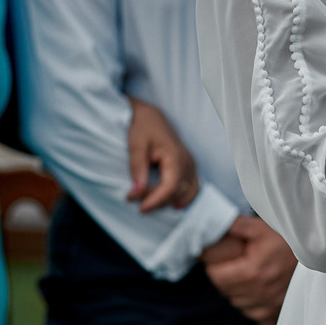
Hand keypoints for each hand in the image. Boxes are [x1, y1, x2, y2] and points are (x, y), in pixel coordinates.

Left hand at [126, 96, 198, 211]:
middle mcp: (187, 162)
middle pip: (176, 192)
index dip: (156, 200)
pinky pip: (192, 187)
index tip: (140, 209)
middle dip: (156, 200)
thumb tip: (137, 192)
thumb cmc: (143, 127)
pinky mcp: (189, 166)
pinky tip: (174, 205)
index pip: (170, 187)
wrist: (150, 115)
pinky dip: (185, 197)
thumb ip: (137, 168)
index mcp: (176, 156)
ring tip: (147, 201)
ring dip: (167, 201)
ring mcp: (191, 164)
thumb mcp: (136, 144)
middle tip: (133, 198)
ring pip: (184, 192)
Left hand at [202, 216, 296, 324]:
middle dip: (225, 278)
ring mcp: (270, 303)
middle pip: (227, 292)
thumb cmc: (286, 237)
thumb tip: (214, 224)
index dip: (214, 266)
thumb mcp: (259, 227)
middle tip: (233, 264)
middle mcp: (261, 292)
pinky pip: (258, 319)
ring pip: (240, 305)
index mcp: (252, 272)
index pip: (217, 278)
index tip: (219, 259)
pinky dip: (255, 307)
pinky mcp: (279, 310)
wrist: (314, 248)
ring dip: (238, 293)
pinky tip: (258, 293)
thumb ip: (234, 227)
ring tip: (246, 275)